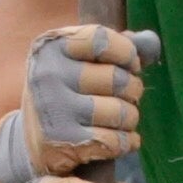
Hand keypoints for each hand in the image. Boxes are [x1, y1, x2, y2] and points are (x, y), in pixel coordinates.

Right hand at [0, 24, 160, 182]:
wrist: (31, 140)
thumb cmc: (66, 92)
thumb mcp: (79, 62)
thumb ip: (116, 48)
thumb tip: (151, 43)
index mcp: (52, 47)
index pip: (102, 39)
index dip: (127, 53)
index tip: (131, 65)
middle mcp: (48, 75)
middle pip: (118, 79)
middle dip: (133, 91)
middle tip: (128, 97)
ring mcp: (54, 110)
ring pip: (121, 112)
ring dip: (130, 119)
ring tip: (122, 120)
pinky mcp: (62, 142)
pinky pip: (115, 141)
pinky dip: (126, 142)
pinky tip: (120, 141)